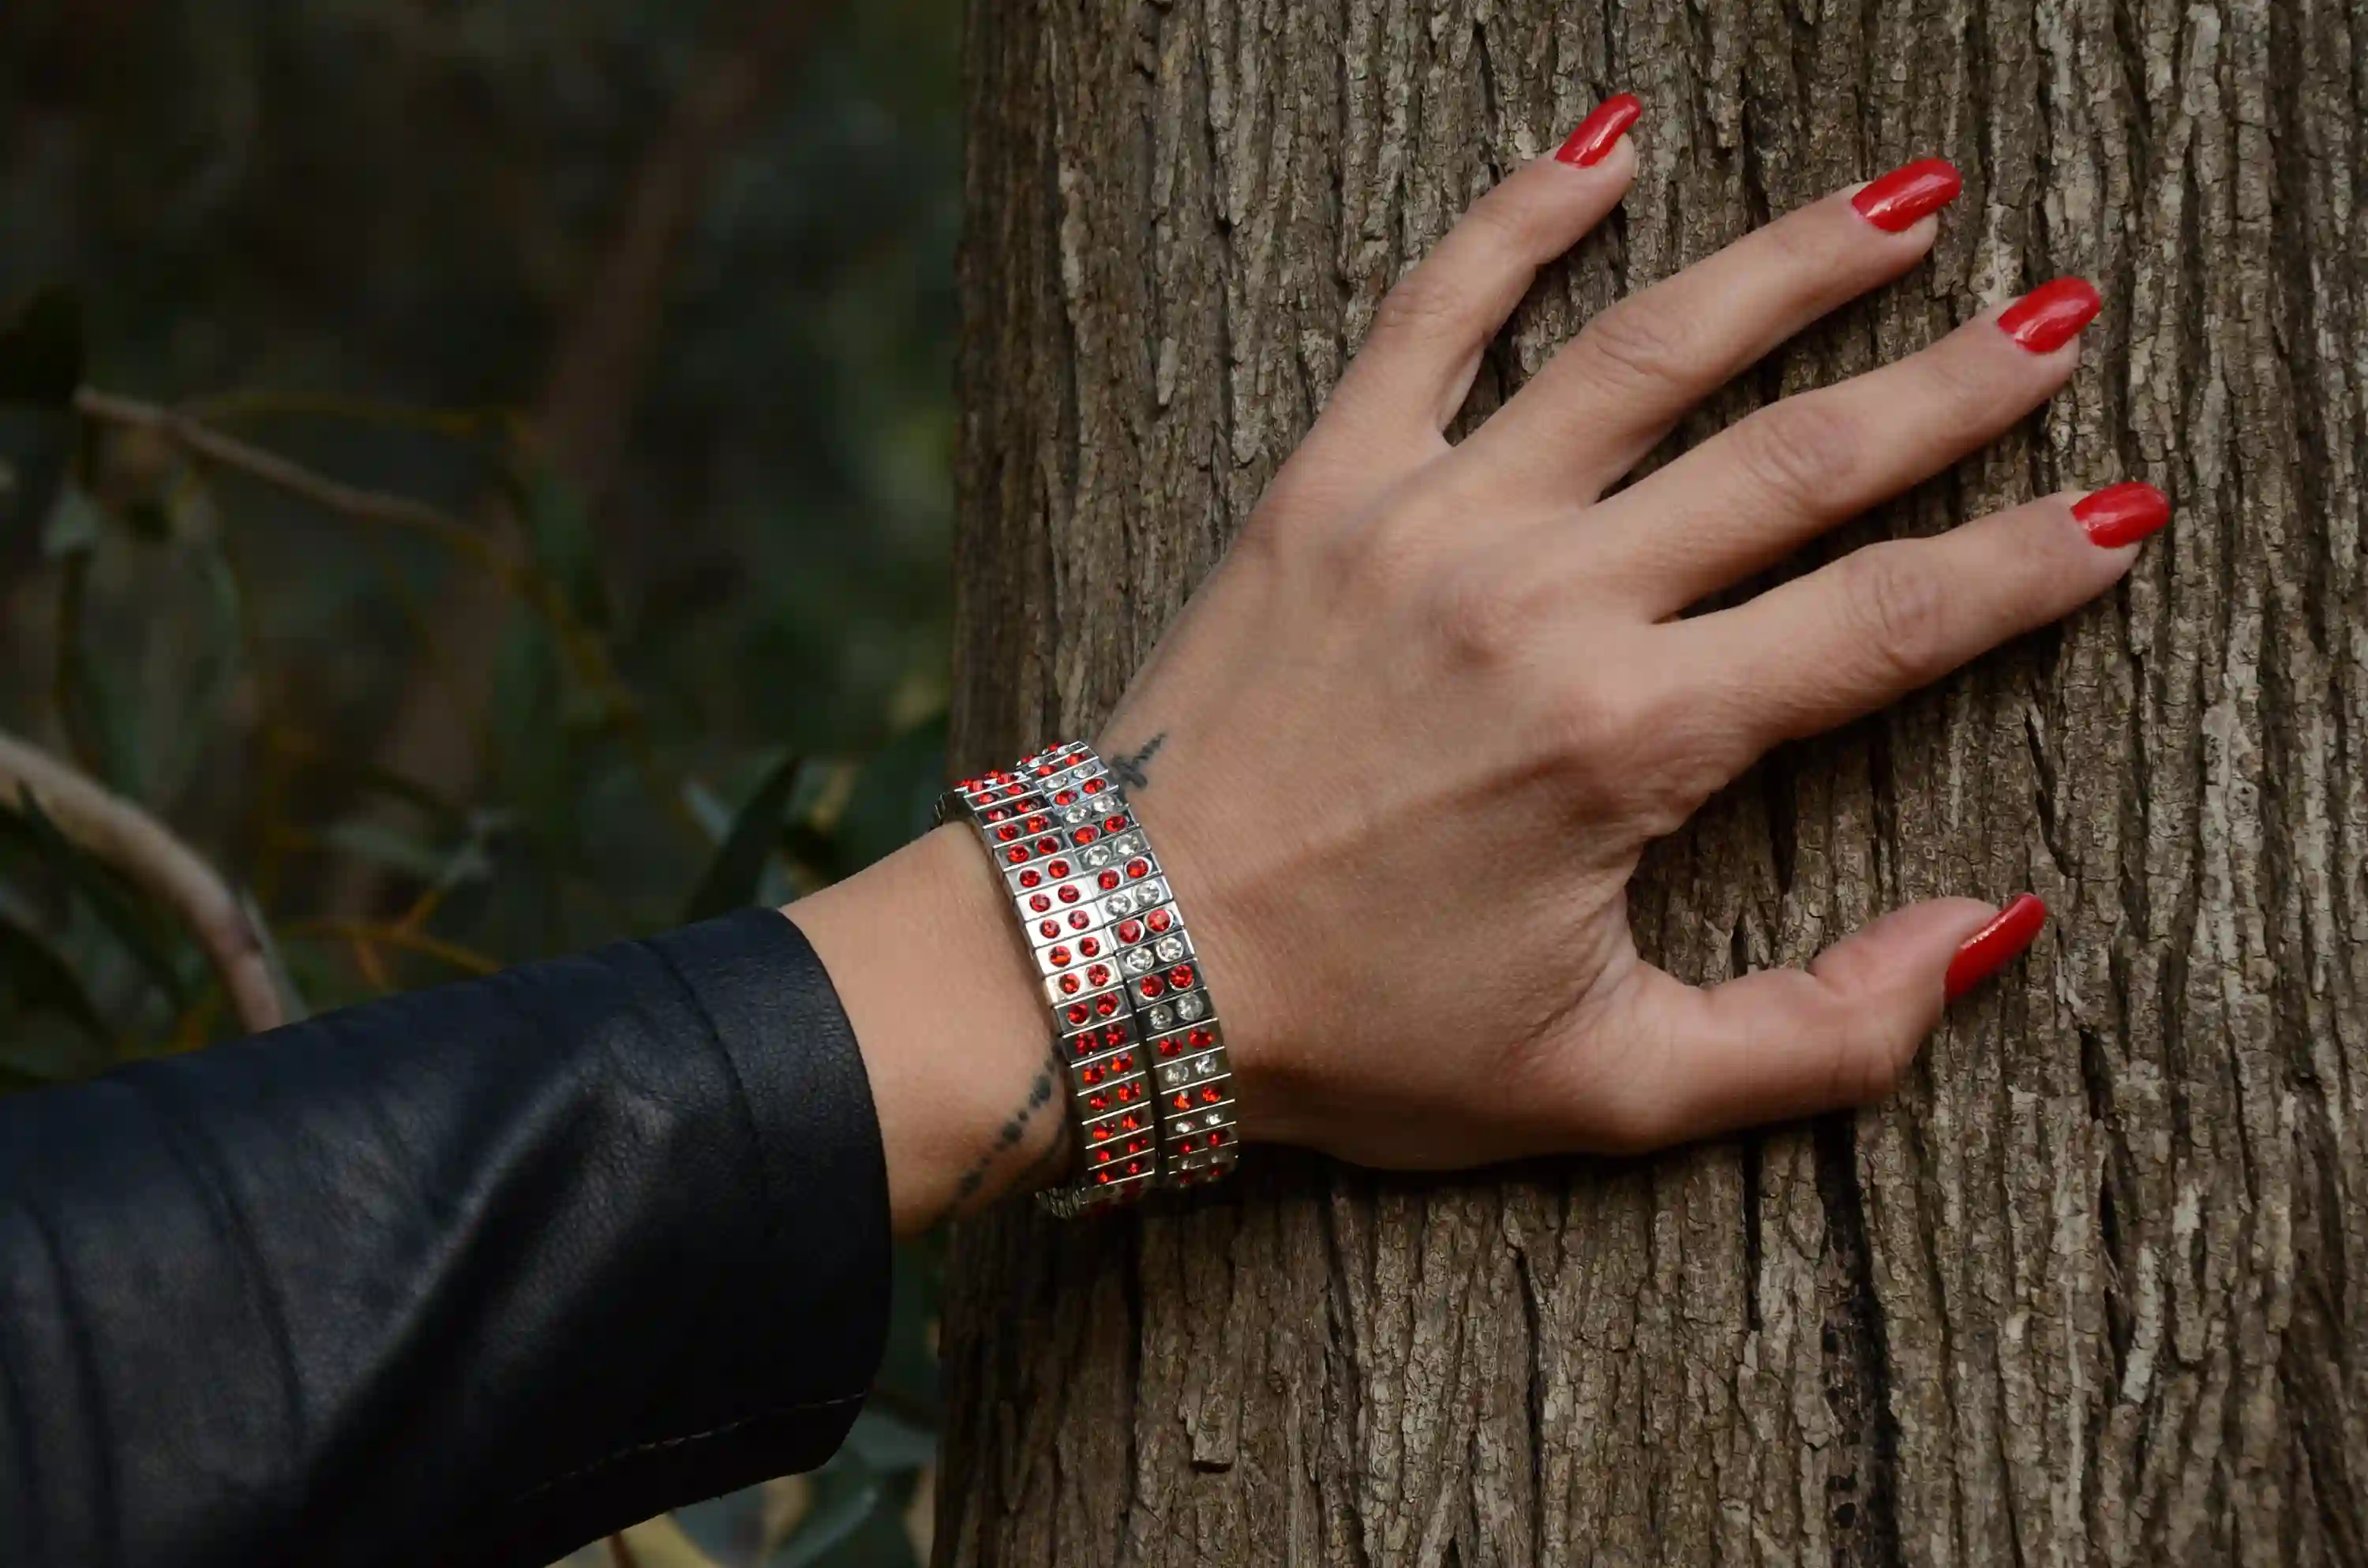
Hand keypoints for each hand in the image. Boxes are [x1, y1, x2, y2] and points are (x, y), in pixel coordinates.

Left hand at [1098, 99, 2160, 1170]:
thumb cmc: (1351, 1037)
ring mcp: (1430, 523)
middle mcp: (1545, 604)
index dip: (2026, 567)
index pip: (1886, 624)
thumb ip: (1813, 1037)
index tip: (2117, 511)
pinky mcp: (1324, 485)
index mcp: (1629, 743)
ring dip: (1790, 266)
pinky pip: (1432, 313)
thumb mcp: (1601, 1088)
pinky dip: (1520, 215)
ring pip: (1647, 353)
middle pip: (1799, 461)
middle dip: (1953, 388)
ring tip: (1907, 201)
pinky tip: (1607, 135)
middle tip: (2060, 318)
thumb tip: (1984, 930)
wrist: (1112, 968)